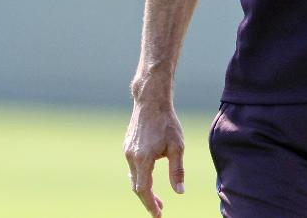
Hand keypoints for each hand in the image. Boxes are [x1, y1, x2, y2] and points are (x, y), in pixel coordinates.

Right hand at [124, 97, 185, 215]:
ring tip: (157, 198)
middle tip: (159, 209)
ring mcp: (127, 151)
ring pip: (133, 177)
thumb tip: (179, 192)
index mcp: (143, 159)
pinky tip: (148, 178)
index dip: (150, 204)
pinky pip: (132, 167)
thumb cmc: (167, 122)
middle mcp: (131, 157)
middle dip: (148, 200)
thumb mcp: (177, 147)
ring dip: (144, 189)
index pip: (144, 190)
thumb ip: (177, 171)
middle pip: (137, 187)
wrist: (151, 101)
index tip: (158, 215)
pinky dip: (140, 177)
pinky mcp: (127, 146)